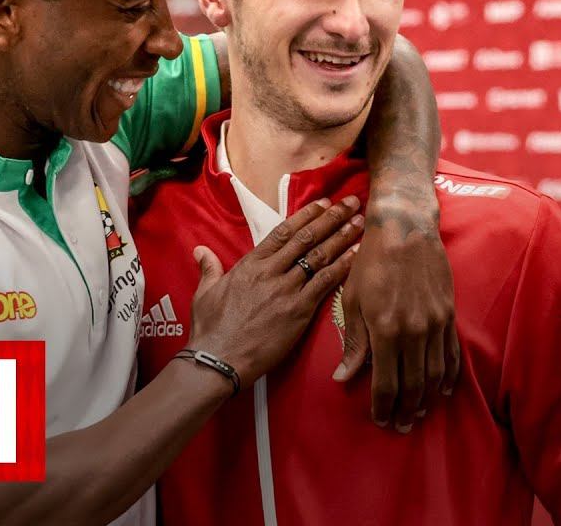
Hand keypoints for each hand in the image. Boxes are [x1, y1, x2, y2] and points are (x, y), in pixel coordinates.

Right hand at [185, 195, 362, 386]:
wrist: (219, 358)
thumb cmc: (210, 329)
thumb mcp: (205, 293)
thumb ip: (209, 269)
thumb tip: (201, 251)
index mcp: (250, 264)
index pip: (283, 232)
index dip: (306, 215)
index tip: (323, 202)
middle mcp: (270, 272)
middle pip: (306, 238)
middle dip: (331, 218)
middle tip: (351, 203)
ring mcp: (286, 290)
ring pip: (319, 256)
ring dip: (341, 237)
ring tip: (359, 222)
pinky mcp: (298, 311)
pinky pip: (324, 283)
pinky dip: (342, 267)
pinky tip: (356, 254)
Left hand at [333, 200, 458, 432]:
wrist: (404, 228)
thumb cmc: (370, 262)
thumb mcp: (351, 300)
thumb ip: (353, 343)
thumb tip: (344, 378)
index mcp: (385, 330)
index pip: (387, 383)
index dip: (384, 407)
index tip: (380, 420)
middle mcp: (414, 331)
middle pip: (414, 385)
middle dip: (407, 410)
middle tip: (401, 426)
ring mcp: (435, 323)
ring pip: (435, 374)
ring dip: (428, 398)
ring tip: (419, 413)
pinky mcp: (448, 314)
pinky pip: (451, 353)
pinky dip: (449, 375)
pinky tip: (443, 389)